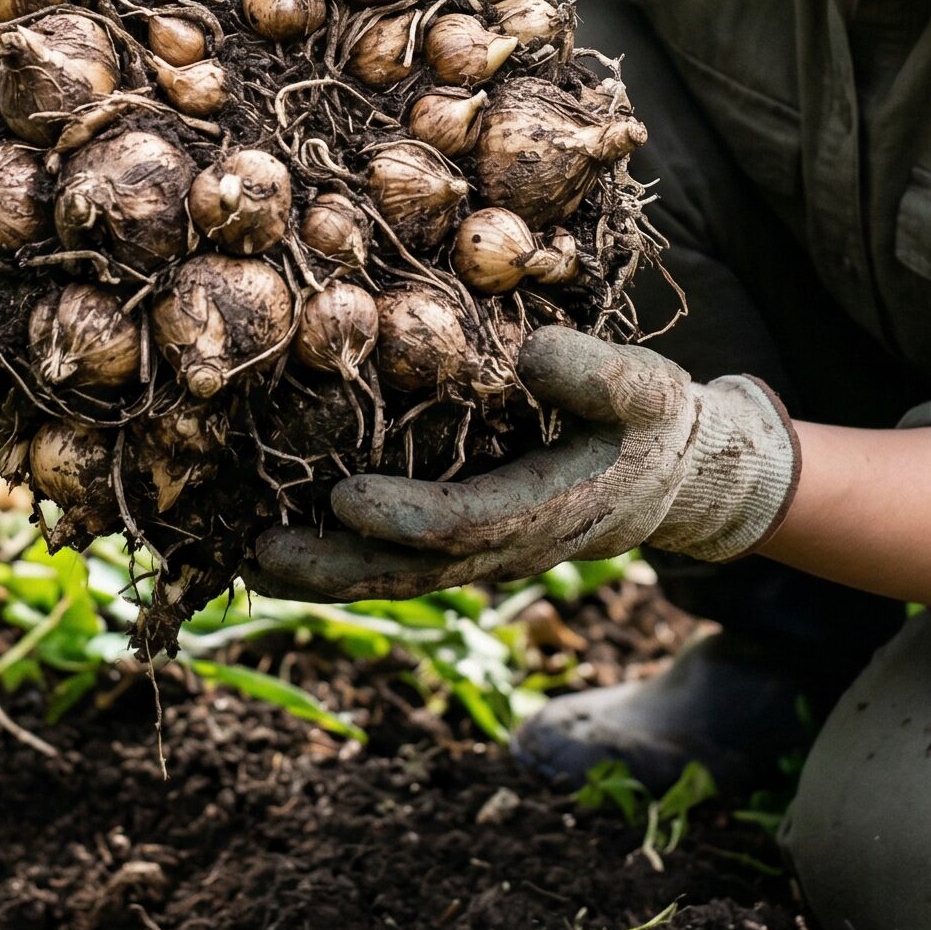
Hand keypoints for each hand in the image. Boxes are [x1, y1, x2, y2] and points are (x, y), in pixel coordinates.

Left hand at [247, 326, 800, 601]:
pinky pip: (402, 561)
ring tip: (247, 558)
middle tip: (257, 553)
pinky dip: (345, 559)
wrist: (684, 475)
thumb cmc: (658, 422)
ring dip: (325, 574)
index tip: (341, 496)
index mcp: (551, 510)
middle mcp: (510, 546)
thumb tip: (529, 353)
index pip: (466, 524)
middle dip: (335, 567)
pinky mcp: (473, 539)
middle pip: (412, 571)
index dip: (404, 515)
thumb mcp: (645, 387)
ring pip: (398, 576)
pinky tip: (288, 543)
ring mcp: (488, 551)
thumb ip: (594, 374)